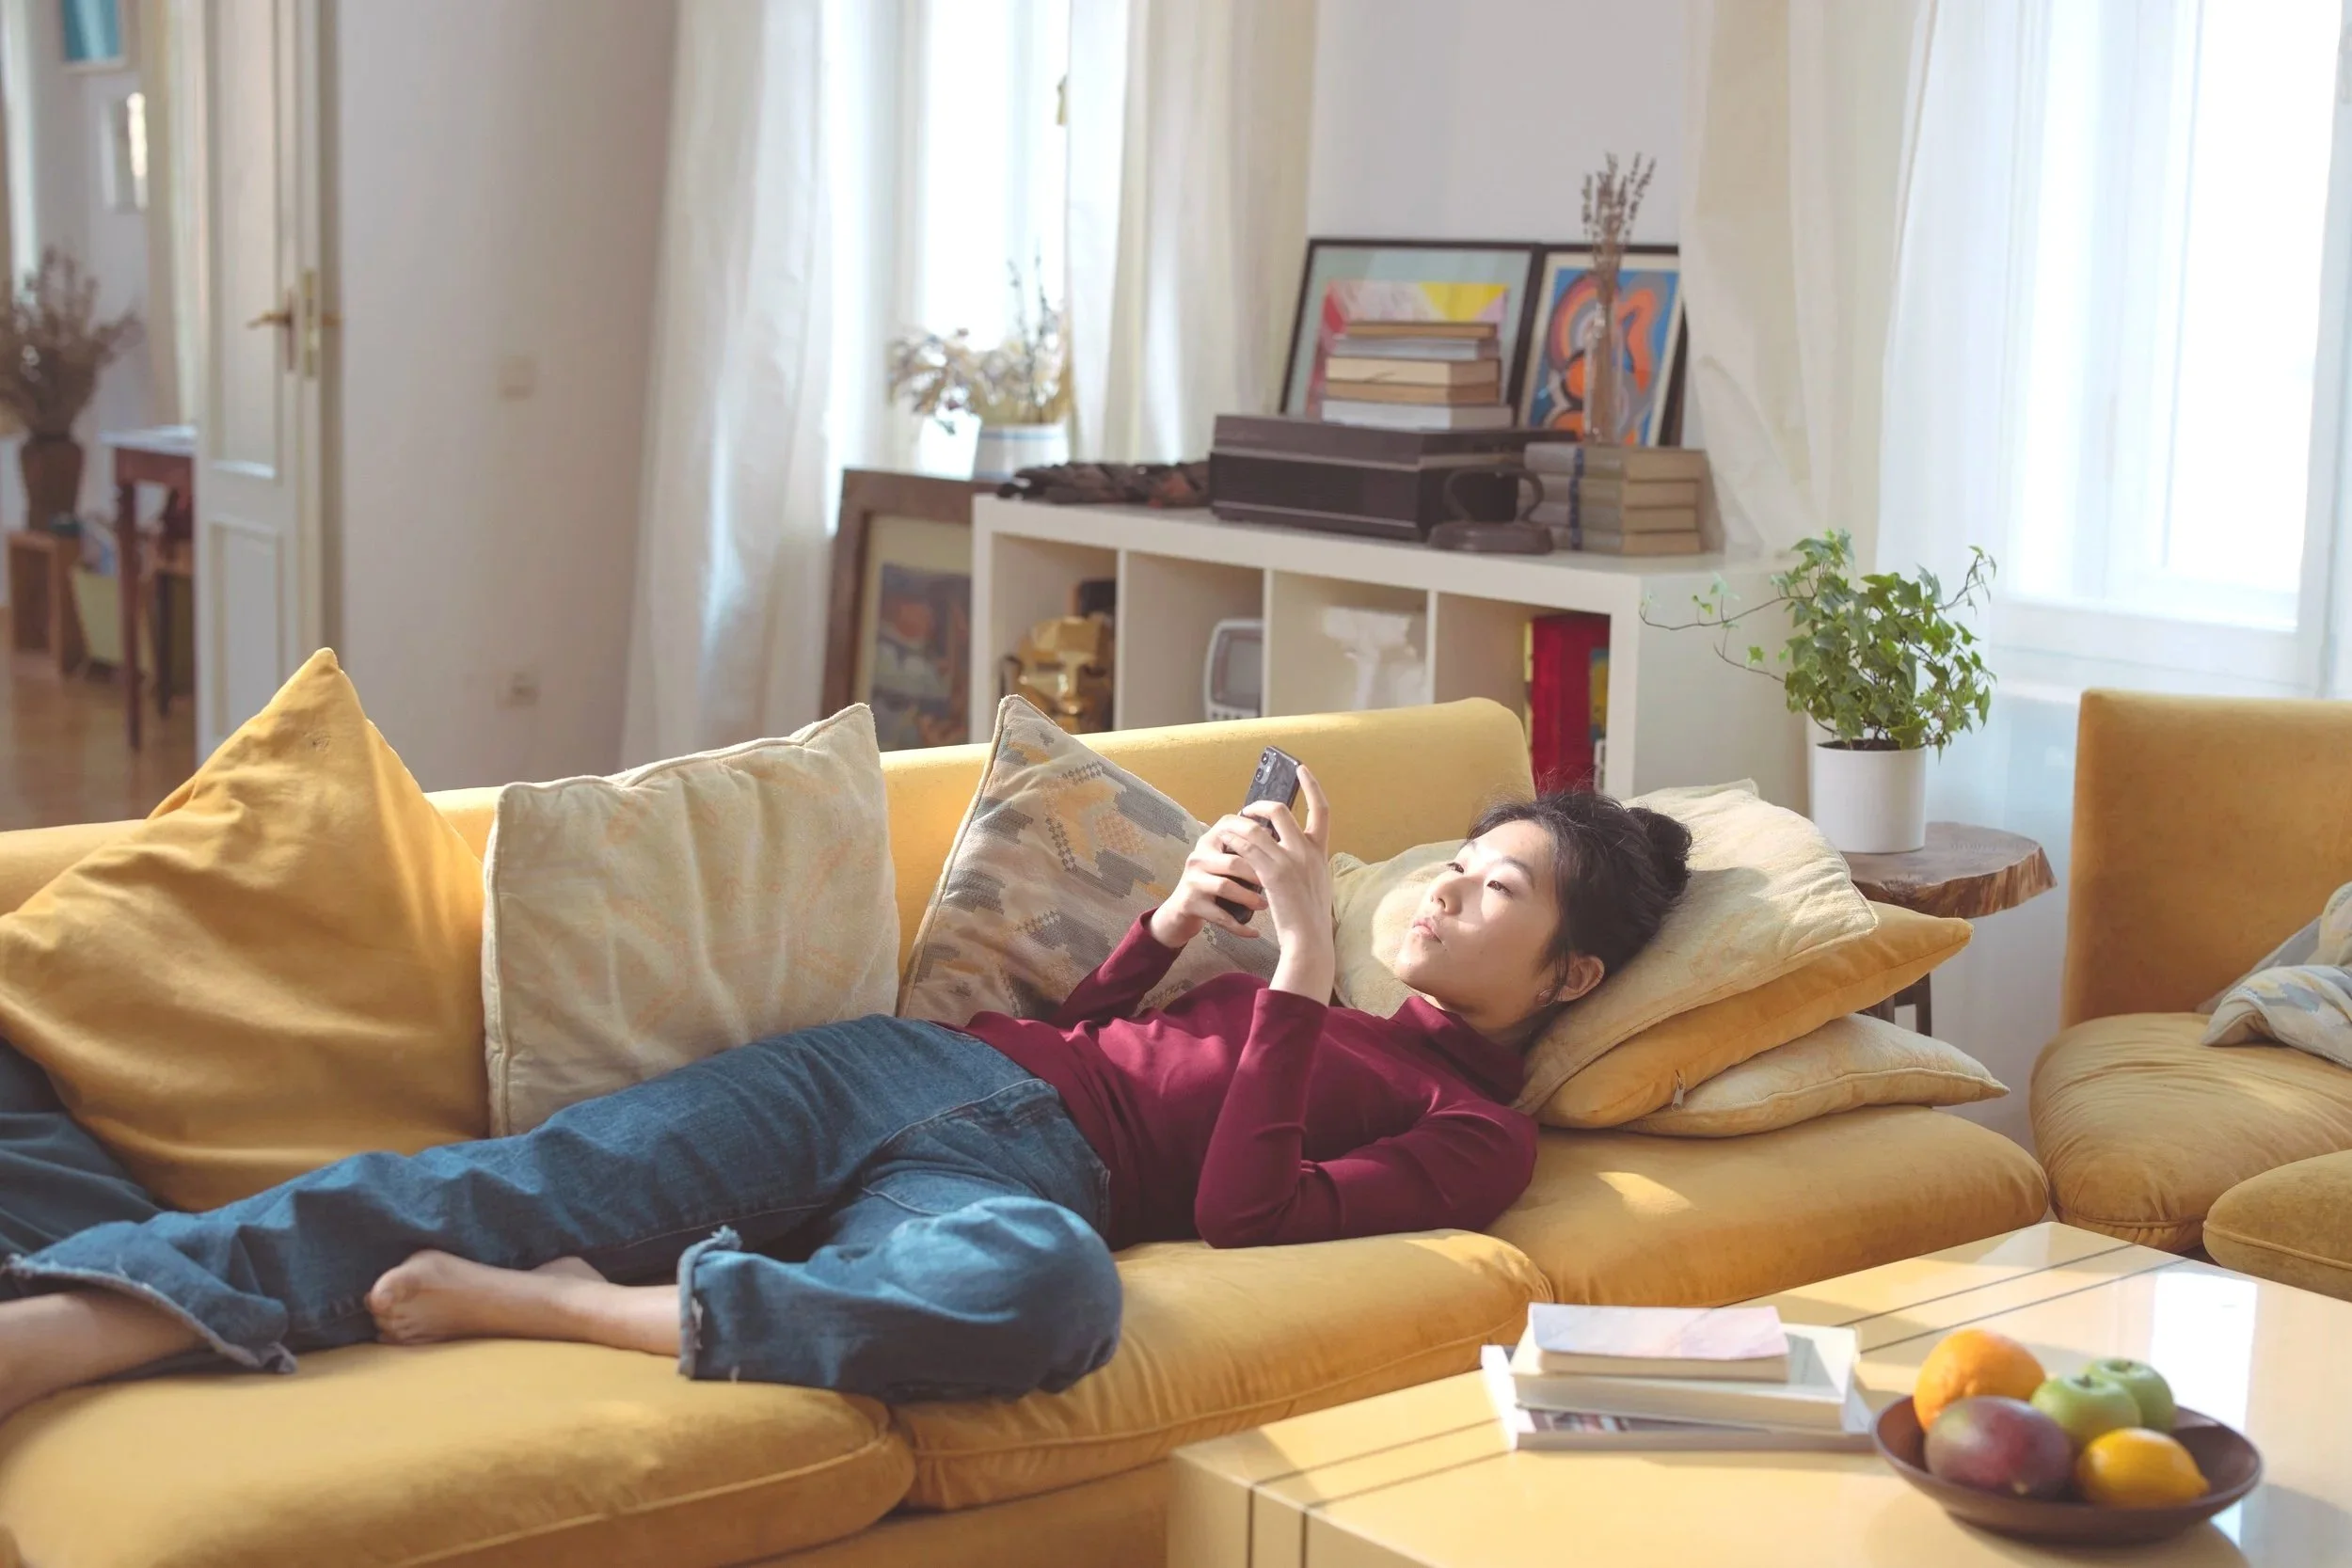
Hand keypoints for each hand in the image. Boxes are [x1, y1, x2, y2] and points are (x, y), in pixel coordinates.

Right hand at [1150, 822, 1273, 948]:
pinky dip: (1239, 926)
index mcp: (1208, 843)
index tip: (1278, 848)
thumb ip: (1241, 848)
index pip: (1230, 828)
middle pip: (1233, 861)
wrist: (1179, 910)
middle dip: (1258, 874)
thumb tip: (1276, 837)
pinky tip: (1254, 932)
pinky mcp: (1189, 904)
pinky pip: (1220, 916)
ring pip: (1225, 886)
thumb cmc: (1210, 883)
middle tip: (1277, 884)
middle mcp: (1197, 858)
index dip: (1255, 836)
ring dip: (1249, 898)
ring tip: (1265, 905)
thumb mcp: (1220, 860)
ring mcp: (1191, 881)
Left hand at [1221, 765, 1336, 1001]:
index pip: (1322, 809)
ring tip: (1229, 827)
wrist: (1309, 939)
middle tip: (1247, 812)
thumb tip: (1298, 853)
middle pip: (1281, 811)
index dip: (1312, 785)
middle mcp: (1306, 851)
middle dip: (1260, 805)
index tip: (1301, 769)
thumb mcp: (1318, 884)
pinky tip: (1224, 841)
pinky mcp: (1271, 874)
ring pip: (1257, 828)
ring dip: (1239, 824)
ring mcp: (1289, 861)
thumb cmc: (1311, 918)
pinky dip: (1233, 841)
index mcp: (1320, 852)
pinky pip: (1246, 848)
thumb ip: (1309, 863)